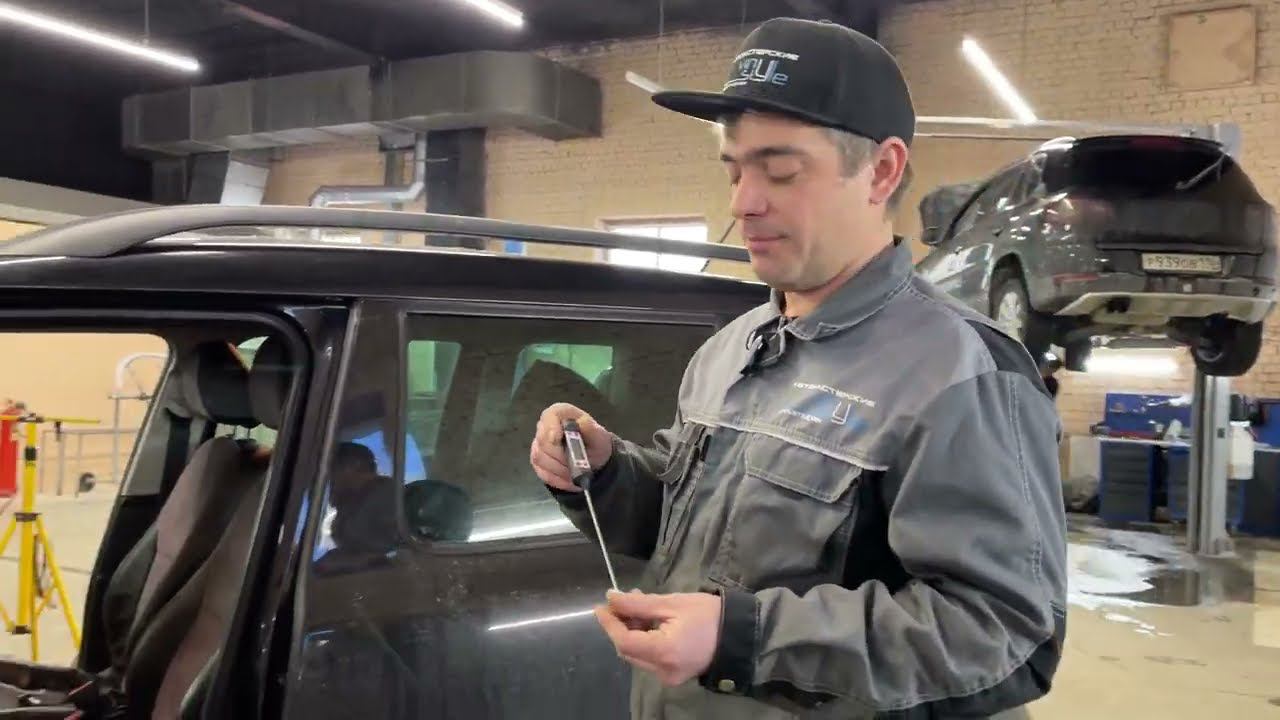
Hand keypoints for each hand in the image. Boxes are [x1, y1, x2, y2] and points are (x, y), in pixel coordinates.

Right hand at [529, 403, 613, 492]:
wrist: (593, 459)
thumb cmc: (595, 442)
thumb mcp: (599, 436)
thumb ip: (591, 429)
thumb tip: (582, 422)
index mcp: (559, 414)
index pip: (548, 416)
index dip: (550, 428)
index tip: (557, 440)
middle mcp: (545, 427)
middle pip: (542, 441)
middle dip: (560, 455)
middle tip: (576, 463)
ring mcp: (538, 446)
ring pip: (540, 458)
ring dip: (560, 469)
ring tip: (577, 474)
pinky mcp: (538, 464)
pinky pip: (543, 473)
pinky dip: (558, 480)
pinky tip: (571, 481)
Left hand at [594, 589, 720, 686]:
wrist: (739, 635)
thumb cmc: (708, 615)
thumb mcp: (672, 603)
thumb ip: (638, 603)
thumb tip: (611, 598)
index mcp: (663, 652)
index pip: (623, 641)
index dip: (609, 623)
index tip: (602, 605)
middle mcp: (662, 671)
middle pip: (627, 650)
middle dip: (620, 625)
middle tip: (622, 601)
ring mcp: (668, 677)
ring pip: (637, 655)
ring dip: (631, 631)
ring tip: (638, 606)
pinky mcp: (673, 676)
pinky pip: (649, 658)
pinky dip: (644, 640)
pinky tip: (649, 621)